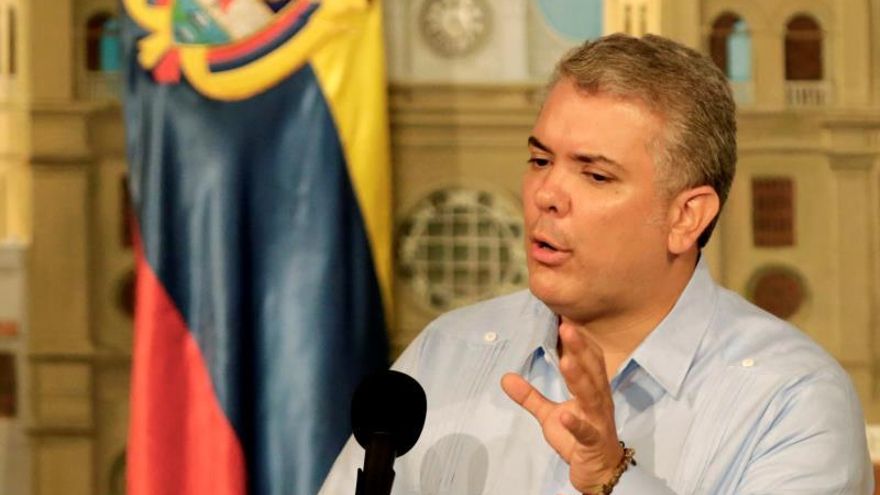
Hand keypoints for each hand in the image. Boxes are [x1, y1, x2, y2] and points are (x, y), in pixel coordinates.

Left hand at [501, 323, 622, 492]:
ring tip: (566, 361)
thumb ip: (530, 396)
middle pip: (592, 370)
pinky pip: (585, 432)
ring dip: (579, 378)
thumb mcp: (551, 415)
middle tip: (566, 326)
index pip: (589, 359)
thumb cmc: (580, 439)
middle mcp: (599, 401)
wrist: (601, 473)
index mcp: (592, 390)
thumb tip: (505, 377)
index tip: (565, 317)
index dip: (579, 339)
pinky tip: (565, 415)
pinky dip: (575, 423)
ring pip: (591, 396)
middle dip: (580, 348)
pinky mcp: (593, 442)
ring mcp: (598, 421)